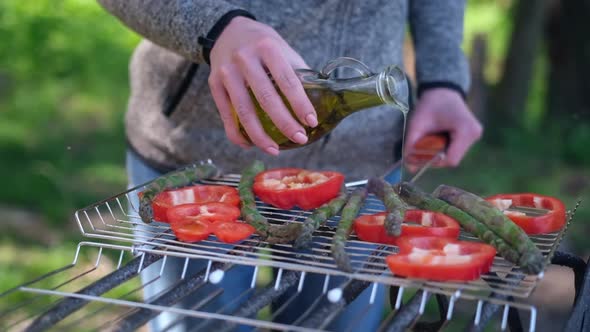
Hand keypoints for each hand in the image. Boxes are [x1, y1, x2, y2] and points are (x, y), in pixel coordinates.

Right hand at [208, 16, 316, 155]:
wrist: (227, 31)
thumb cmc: (261, 43)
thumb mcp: (281, 47)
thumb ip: (296, 71)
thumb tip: (318, 100)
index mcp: (267, 47)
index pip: (287, 80)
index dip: (300, 104)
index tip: (311, 122)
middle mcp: (244, 59)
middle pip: (266, 98)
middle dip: (285, 123)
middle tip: (300, 139)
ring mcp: (227, 72)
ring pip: (244, 111)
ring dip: (260, 136)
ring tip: (275, 150)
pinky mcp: (214, 84)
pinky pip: (226, 115)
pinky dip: (237, 134)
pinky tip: (250, 145)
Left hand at [404, 88, 482, 168]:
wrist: (442, 91)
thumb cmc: (429, 104)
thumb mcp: (417, 124)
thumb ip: (412, 145)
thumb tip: (409, 167)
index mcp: (465, 130)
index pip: (450, 159)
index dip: (433, 161)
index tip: (421, 153)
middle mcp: (475, 134)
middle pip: (452, 159)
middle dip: (435, 157)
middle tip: (424, 144)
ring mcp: (476, 135)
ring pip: (455, 156)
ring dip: (440, 152)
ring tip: (433, 137)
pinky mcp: (473, 136)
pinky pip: (457, 150)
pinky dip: (445, 147)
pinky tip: (440, 136)